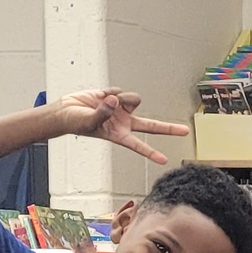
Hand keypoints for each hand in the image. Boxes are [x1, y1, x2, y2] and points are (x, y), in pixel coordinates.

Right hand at [51, 89, 189, 166]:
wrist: (66, 111)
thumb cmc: (75, 122)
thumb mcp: (89, 122)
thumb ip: (103, 112)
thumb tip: (115, 101)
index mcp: (119, 135)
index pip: (138, 145)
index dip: (151, 153)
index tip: (164, 160)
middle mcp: (125, 123)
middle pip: (152, 126)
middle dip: (168, 129)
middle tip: (185, 131)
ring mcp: (122, 110)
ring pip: (134, 100)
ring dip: (120, 98)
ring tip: (104, 102)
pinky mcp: (116, 97)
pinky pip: (120, 91)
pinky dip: (109, 92)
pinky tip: (100, 97)